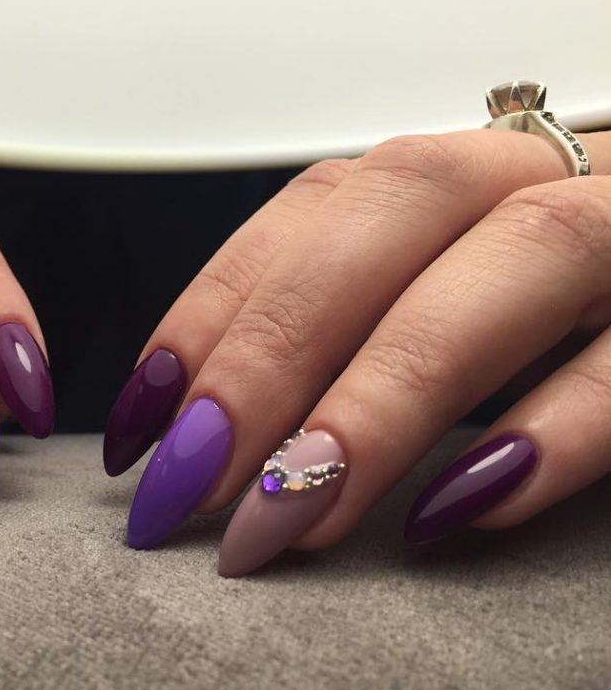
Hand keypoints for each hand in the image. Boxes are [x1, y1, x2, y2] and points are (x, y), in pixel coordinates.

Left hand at [105, 124, 610, 573]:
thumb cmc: (529, 321)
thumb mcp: (413, 310)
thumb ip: (329, 337)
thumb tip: (188, 426)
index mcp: (447, 180)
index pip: (313, 212)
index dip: (215, 311)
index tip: (142, 427)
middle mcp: (535, 179)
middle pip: (399, 211)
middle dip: (278, 350)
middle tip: (195, 484)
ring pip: (523, 259)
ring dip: (389, 393)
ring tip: (296, 507)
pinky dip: (548, 433)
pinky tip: (455, 510)